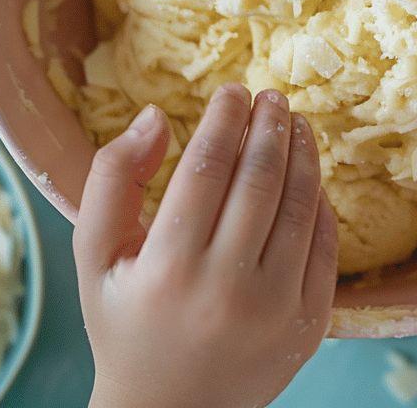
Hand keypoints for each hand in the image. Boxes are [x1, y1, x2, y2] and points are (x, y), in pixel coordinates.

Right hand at [75, 84, 337, 407]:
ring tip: (296, 124)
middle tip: (272, 97)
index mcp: (167, 268)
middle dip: (269, 127)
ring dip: (303, 155)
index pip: (207, 169)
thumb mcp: (93, 256)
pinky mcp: (309, 324)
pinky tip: (310, 175)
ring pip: (299, 208)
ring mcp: (275, 309)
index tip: (232, 92)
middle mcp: (226, 289)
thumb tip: (156, 116)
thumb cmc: (125, 322)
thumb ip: (112, 178)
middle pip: (259, 181)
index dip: (224, 121)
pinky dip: (319, 204)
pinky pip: (324, 247)